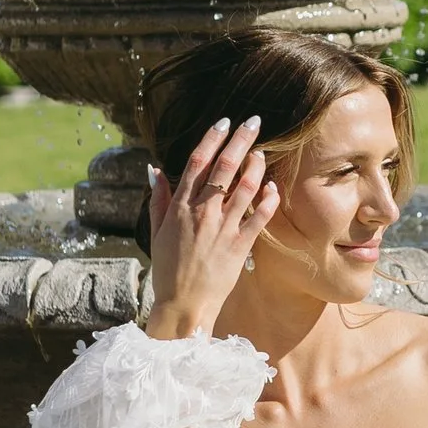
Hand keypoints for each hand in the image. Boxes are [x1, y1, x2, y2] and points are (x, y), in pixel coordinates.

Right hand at [145, 117, 280, 337]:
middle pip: (224, 167)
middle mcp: (202, 213)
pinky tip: (273, 186)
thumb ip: (158, 199)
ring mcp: (222, 229)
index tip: (224, 122)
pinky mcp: (240, 246)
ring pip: (244, 187)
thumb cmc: (168, 269)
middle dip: (240, 141)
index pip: (197, 162)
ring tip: (262, 152)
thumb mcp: (156, 232)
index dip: (212, 139)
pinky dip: (268, 199)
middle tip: (253, 122)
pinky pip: (259, 217)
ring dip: (256, 166)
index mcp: (180, 207)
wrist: (183, 305)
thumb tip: (154, 170)